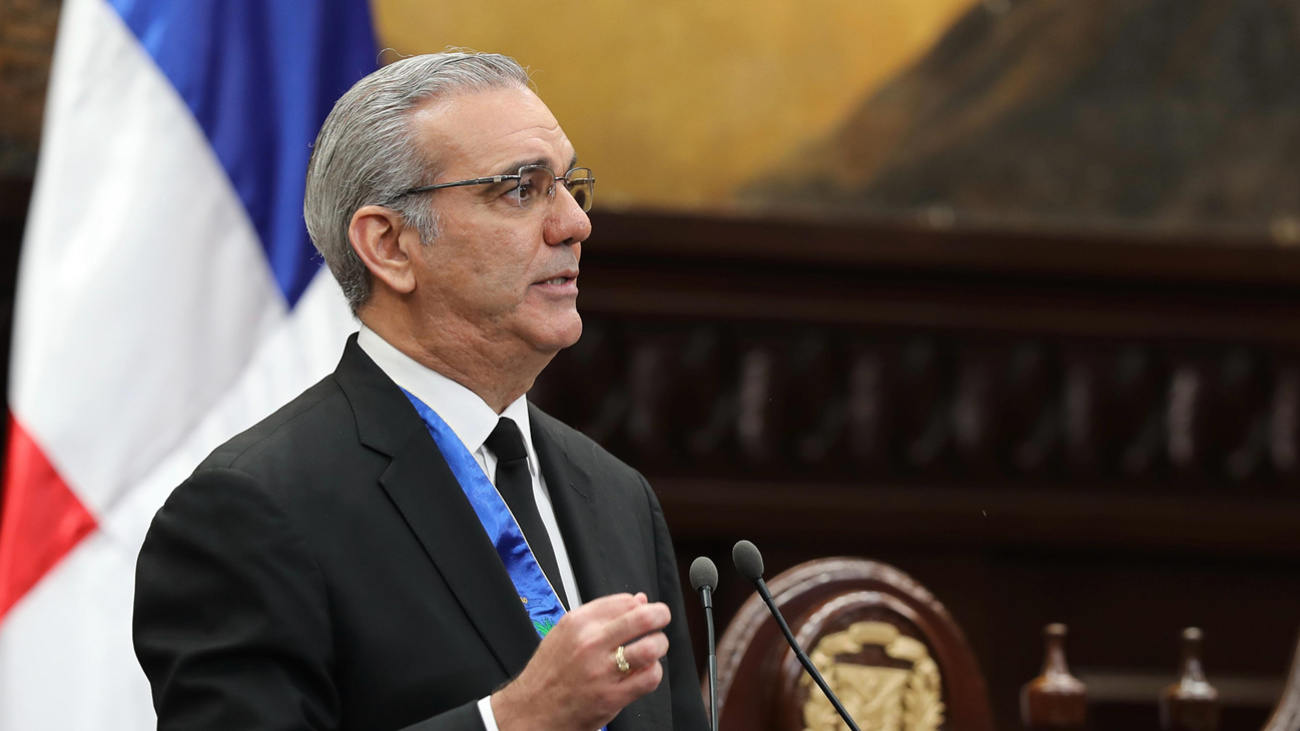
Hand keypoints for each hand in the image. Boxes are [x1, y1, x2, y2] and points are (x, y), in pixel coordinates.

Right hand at [492, 592, 670, 730]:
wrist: (530, 710)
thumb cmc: (549, 673)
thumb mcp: (565, 634)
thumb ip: (602, 616)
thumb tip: (638, 600)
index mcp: (577, 623)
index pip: (624, 601)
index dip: (640, 604)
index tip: (642, 610)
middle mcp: (590, 643)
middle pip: (642, 618)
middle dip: (660, 615)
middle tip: (662, 619)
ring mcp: (602, 671)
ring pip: (651, 647)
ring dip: (659, 645)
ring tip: (654, 648)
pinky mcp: (612, 697)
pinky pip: (649, 677)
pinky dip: (653, 673)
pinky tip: (644, 672)